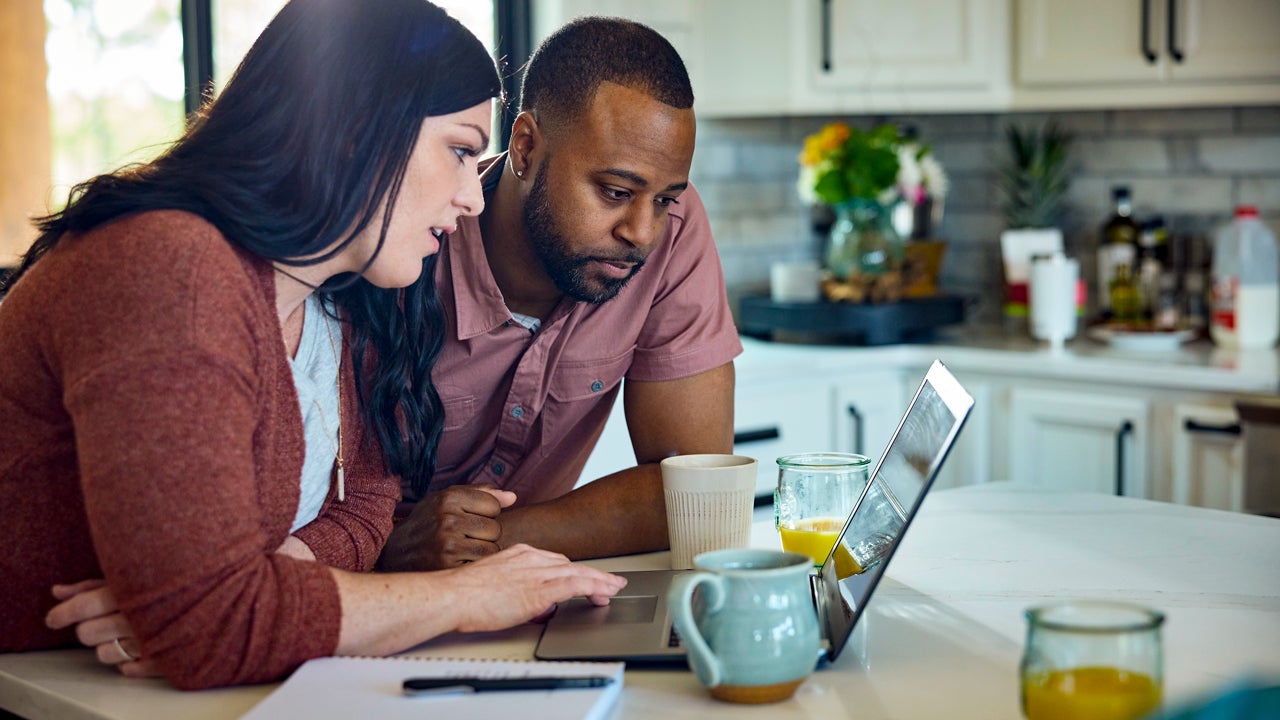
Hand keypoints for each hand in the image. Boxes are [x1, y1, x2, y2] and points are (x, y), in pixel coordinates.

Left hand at [45, 580, 160, 677]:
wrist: (222, 601)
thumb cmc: (163, 587)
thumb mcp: (129, 579)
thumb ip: (91, 586)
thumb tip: (57, 592)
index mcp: (131, 592)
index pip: (84, 606)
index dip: (63, 613)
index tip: (53, 619)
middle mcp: (139, 619)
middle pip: (87, 633)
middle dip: (90, 628)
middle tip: (105, 620)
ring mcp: (151, 642)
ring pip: (104, 655)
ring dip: (109, 646)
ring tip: (126, 633)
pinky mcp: (162, 661)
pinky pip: (128, 669)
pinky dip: (130, 660)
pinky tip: (140, 647)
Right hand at [380, 485, 515, 570]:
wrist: (395, 553)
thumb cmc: (427, 523)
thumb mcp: (445, 500)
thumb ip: (481, 494)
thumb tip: (513, 498)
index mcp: (448, 498)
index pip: (494, 505)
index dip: (486, 514)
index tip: (470, 519)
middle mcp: (447, 519)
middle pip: (495, 528)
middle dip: (486, 535)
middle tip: (467, 538)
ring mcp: (447, 544)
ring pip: (492, 549)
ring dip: (483, 552)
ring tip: (464, 550)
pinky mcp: (447, 566)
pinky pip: (482, 566)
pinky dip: (476, 566)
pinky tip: (461, 562)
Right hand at [439, 544, 626, 632]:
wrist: (454, 595)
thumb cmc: (464, 595)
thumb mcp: (495, 584)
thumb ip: (517, 591)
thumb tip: (535, 607)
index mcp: (519, 554)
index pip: (554, 561)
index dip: (572, 570)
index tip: (583, 576)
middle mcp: (531, 558)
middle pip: (570, 565)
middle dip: (591, 575)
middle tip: (608, 583)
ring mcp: (537, 571)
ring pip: (579, 572)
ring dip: (600, 580)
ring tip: (614, 588)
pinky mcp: (541, 588)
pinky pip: (577, 585)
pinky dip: (595, 587)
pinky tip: (604, 592)